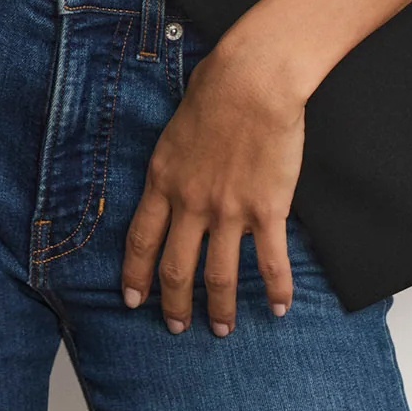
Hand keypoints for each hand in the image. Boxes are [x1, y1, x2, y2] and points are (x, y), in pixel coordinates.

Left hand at [121, 25, 307, 335]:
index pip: (140, 240)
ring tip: (221, 329)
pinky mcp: (266, 211)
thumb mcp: (174, 131)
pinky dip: (276, 291)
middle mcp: (190, 203)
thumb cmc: (215, 90)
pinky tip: (279, 308)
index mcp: (163, 180)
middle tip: (176, 327)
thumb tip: (173, 181)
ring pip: (218, 277)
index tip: (132, 300)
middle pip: (175, 269)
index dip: (135, 275)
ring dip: (219, 310)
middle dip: (173, 305)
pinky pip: (270, 262)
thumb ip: (172, 165)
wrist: (252, 81)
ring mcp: (228, 211)